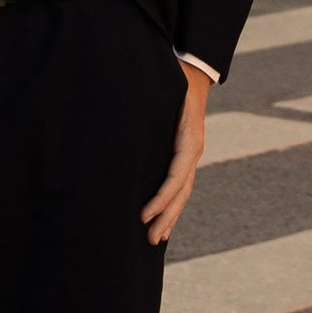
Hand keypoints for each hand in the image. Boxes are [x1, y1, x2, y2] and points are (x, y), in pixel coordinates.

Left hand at [141, 62, 210, 244]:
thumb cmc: (172, 78)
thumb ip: (148, 99)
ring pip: (182, 194)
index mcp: (188, 139)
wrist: (193, 73)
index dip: (161, 198)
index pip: (176, 177)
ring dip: (170, 217)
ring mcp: (190, 155)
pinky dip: (172, 205)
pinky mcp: (184, 156)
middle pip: (181, 192)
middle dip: (166, 216)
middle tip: (149, 238)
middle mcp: (192, 151)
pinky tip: (162, 220)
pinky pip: (180, 186)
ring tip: (155, 239)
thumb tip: (119, 100)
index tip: (143, 215)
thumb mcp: (164, 87)